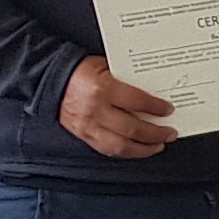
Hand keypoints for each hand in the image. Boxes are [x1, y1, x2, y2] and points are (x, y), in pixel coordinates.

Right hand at [57, 55, 178, 158]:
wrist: (48, 78)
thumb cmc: (78, 70)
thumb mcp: (106, 67)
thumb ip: (127, 80)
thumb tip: (152, 92)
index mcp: (102, 89)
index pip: (137, 102)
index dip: (156, 108)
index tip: (168, 110)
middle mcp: (95, 110)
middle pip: (133, 128)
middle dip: (156, 133)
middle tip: (170, 133)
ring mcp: (87, 126)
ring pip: (121, 146)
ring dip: (143, 149)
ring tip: (158, 145)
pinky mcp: (82, 135)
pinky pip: (107, 150)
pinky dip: (126, 152)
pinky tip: (137, 149)